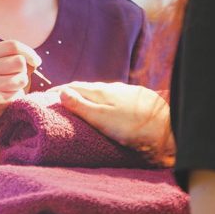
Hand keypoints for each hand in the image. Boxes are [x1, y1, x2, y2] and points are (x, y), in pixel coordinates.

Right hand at [0, 40, 41, 135]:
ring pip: (22, 78)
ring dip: (21, 86)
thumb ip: (7, 60)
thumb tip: (34, 61)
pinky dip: (17, 99)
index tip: (36, 61)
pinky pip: (19, 95)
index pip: (12, 45)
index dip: (28, 51)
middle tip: (14, 81)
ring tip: (8, 92)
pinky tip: (5, 103)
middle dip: (24, 71)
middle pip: (20, 61)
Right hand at [53, 81, 174, 164]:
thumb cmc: (134, 126)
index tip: (46, 96)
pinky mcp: (138, 100)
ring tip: (81, 107)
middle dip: (72, 92)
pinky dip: (103, 102)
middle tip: (60, 102)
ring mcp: (126, 92)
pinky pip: (114, 98)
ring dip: (88, 98)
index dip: (59, 91)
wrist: (168, 126)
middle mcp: (113, 88)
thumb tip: (61, 92)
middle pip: (87, 88)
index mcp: (101, 91)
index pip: (73, 86)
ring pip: (102, 93)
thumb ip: (82, 106)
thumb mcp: (102, 119)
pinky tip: (107, 110)